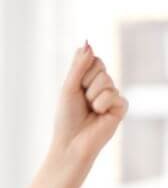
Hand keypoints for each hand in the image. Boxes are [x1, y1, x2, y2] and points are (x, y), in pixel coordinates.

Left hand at [50, 42, 128, 165]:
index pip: (93, 59)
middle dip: (86, 82)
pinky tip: (99, 115)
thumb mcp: (68, 88)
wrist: (70, 144)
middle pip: (101, 66)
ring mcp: (113, 96)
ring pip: (107, 80)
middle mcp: (102, 86)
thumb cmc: (66, 118)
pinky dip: (101, 104)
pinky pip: (113, 94)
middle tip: (81, 100)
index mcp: (89, 81)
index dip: (82, 70)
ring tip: (89, 110)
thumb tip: (87, 43)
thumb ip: (78, 66)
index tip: (75, 86)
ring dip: (92, 95)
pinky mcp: (121, 107)